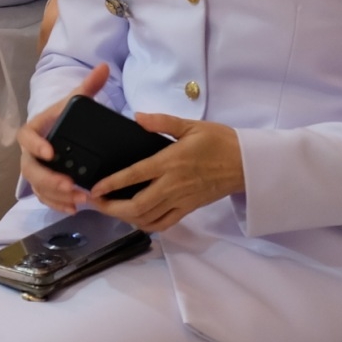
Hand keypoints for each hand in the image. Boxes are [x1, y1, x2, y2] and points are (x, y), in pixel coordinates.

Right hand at [16, 63, 111, 213]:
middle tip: (69, 185)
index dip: (35, 145)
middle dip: (49, 179)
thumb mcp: (76, 101)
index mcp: (34, 130)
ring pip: (38, 187)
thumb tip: (103, 67)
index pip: (27, 137)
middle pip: (30, 169)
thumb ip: (88, 86)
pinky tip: (74, 208)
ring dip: (57, 195)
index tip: (51, 152)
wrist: (61, 131)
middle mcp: (30, 153)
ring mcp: (36, 170)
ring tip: (80, 199)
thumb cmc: (65, 117)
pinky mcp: (43, 185)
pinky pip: (45, 197)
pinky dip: (57, 204)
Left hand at [88, 114, 244, 232]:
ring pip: (149, 218)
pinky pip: (165, 223)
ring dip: (126, 218)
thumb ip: (162, 121)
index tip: (94, 188)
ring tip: (109, 210)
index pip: (135, 175)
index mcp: (170, 162)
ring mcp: (181, 200)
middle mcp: (173, 185)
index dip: (111, 183)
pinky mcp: (189, 208)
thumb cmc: (220, 141)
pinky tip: (135, 219)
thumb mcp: (191, 125)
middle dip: (112, 208)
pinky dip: (147, 225)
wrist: (247, 164)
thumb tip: (138, 117)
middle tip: (95, 202)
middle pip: (138, 205)